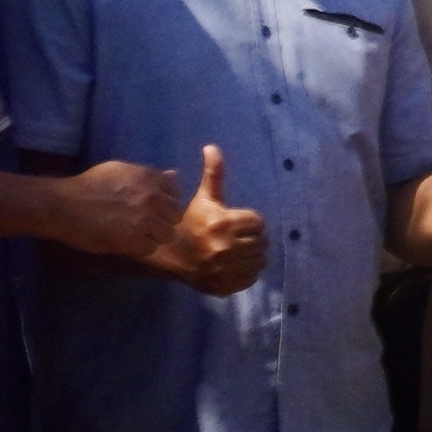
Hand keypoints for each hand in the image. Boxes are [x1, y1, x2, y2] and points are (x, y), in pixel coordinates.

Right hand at [45, 154, 187, 260]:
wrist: (63, 205)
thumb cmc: (88, 186)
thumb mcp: (119, 170)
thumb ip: (148, 176)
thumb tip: (174, 176)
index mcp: (149, 178)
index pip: (176, 194)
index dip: (165, 203)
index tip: (150, 208)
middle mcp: (151, 197)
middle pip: (174, 216)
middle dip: (161, 221)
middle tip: (141, 224)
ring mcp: (144, 219)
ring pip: (167, 235)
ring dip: (153, 237)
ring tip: (134, 234)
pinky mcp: (133, 239)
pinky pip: (150, 248)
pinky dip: (139, 249)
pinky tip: (125, 242)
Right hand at [152, 143, 268, 295]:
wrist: (169, 255)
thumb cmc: (189, 222)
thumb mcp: (203, 197)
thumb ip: (214, 174)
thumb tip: (212, 147)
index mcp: (222, 223)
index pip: (258, 223)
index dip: (249, 222)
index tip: (237, 222)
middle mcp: (226, 247)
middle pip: (261, 242)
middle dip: (252, 238)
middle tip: (238, 237)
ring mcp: (227, 268)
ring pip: (260, 261)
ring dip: (253, 255)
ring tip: (238, 250)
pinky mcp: (227, 284)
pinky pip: (252, 278)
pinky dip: (248, 271)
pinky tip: (234, 264)